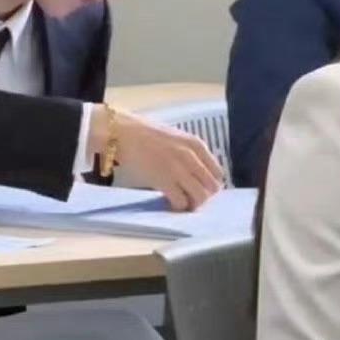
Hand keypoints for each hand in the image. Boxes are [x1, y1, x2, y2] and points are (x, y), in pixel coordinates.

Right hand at [89, 105, 222, 210]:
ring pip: (200, 197)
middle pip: (211, 187)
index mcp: (196, 144)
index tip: (201, 188)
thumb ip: (188, 153)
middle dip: (203, 196)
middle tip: (191, 198)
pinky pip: (181, 201)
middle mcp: (191, 156)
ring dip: (192, 204)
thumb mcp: (175, 138)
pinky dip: (178, 206)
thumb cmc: (144, 134)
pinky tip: (170, 203)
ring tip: (181, 202)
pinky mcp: (164, 180)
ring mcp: (178, 169)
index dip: (210, 184)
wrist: (122, 132)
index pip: (218, 172)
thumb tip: (196, 174)